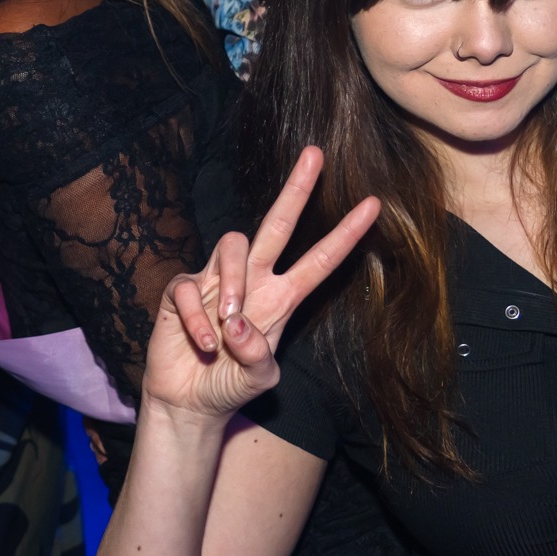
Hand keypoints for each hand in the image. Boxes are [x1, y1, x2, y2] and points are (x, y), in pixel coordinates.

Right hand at [144, 147, 379, 420]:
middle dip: (297, 189)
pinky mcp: (182, 291)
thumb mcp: (259, 380)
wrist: (188, 402)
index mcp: (282, 299)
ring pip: (232, 245)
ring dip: (232, 282)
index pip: (320, 260)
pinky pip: (189, 286)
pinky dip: (196, 319)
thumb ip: (257, 357)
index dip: (346, 234)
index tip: (374, 205)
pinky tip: (202, 344)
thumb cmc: (231, 386)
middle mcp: (253, 281)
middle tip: (316, 153)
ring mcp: (215, 281)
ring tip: (227, 323)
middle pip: (278, 224)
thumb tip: (238, 324)